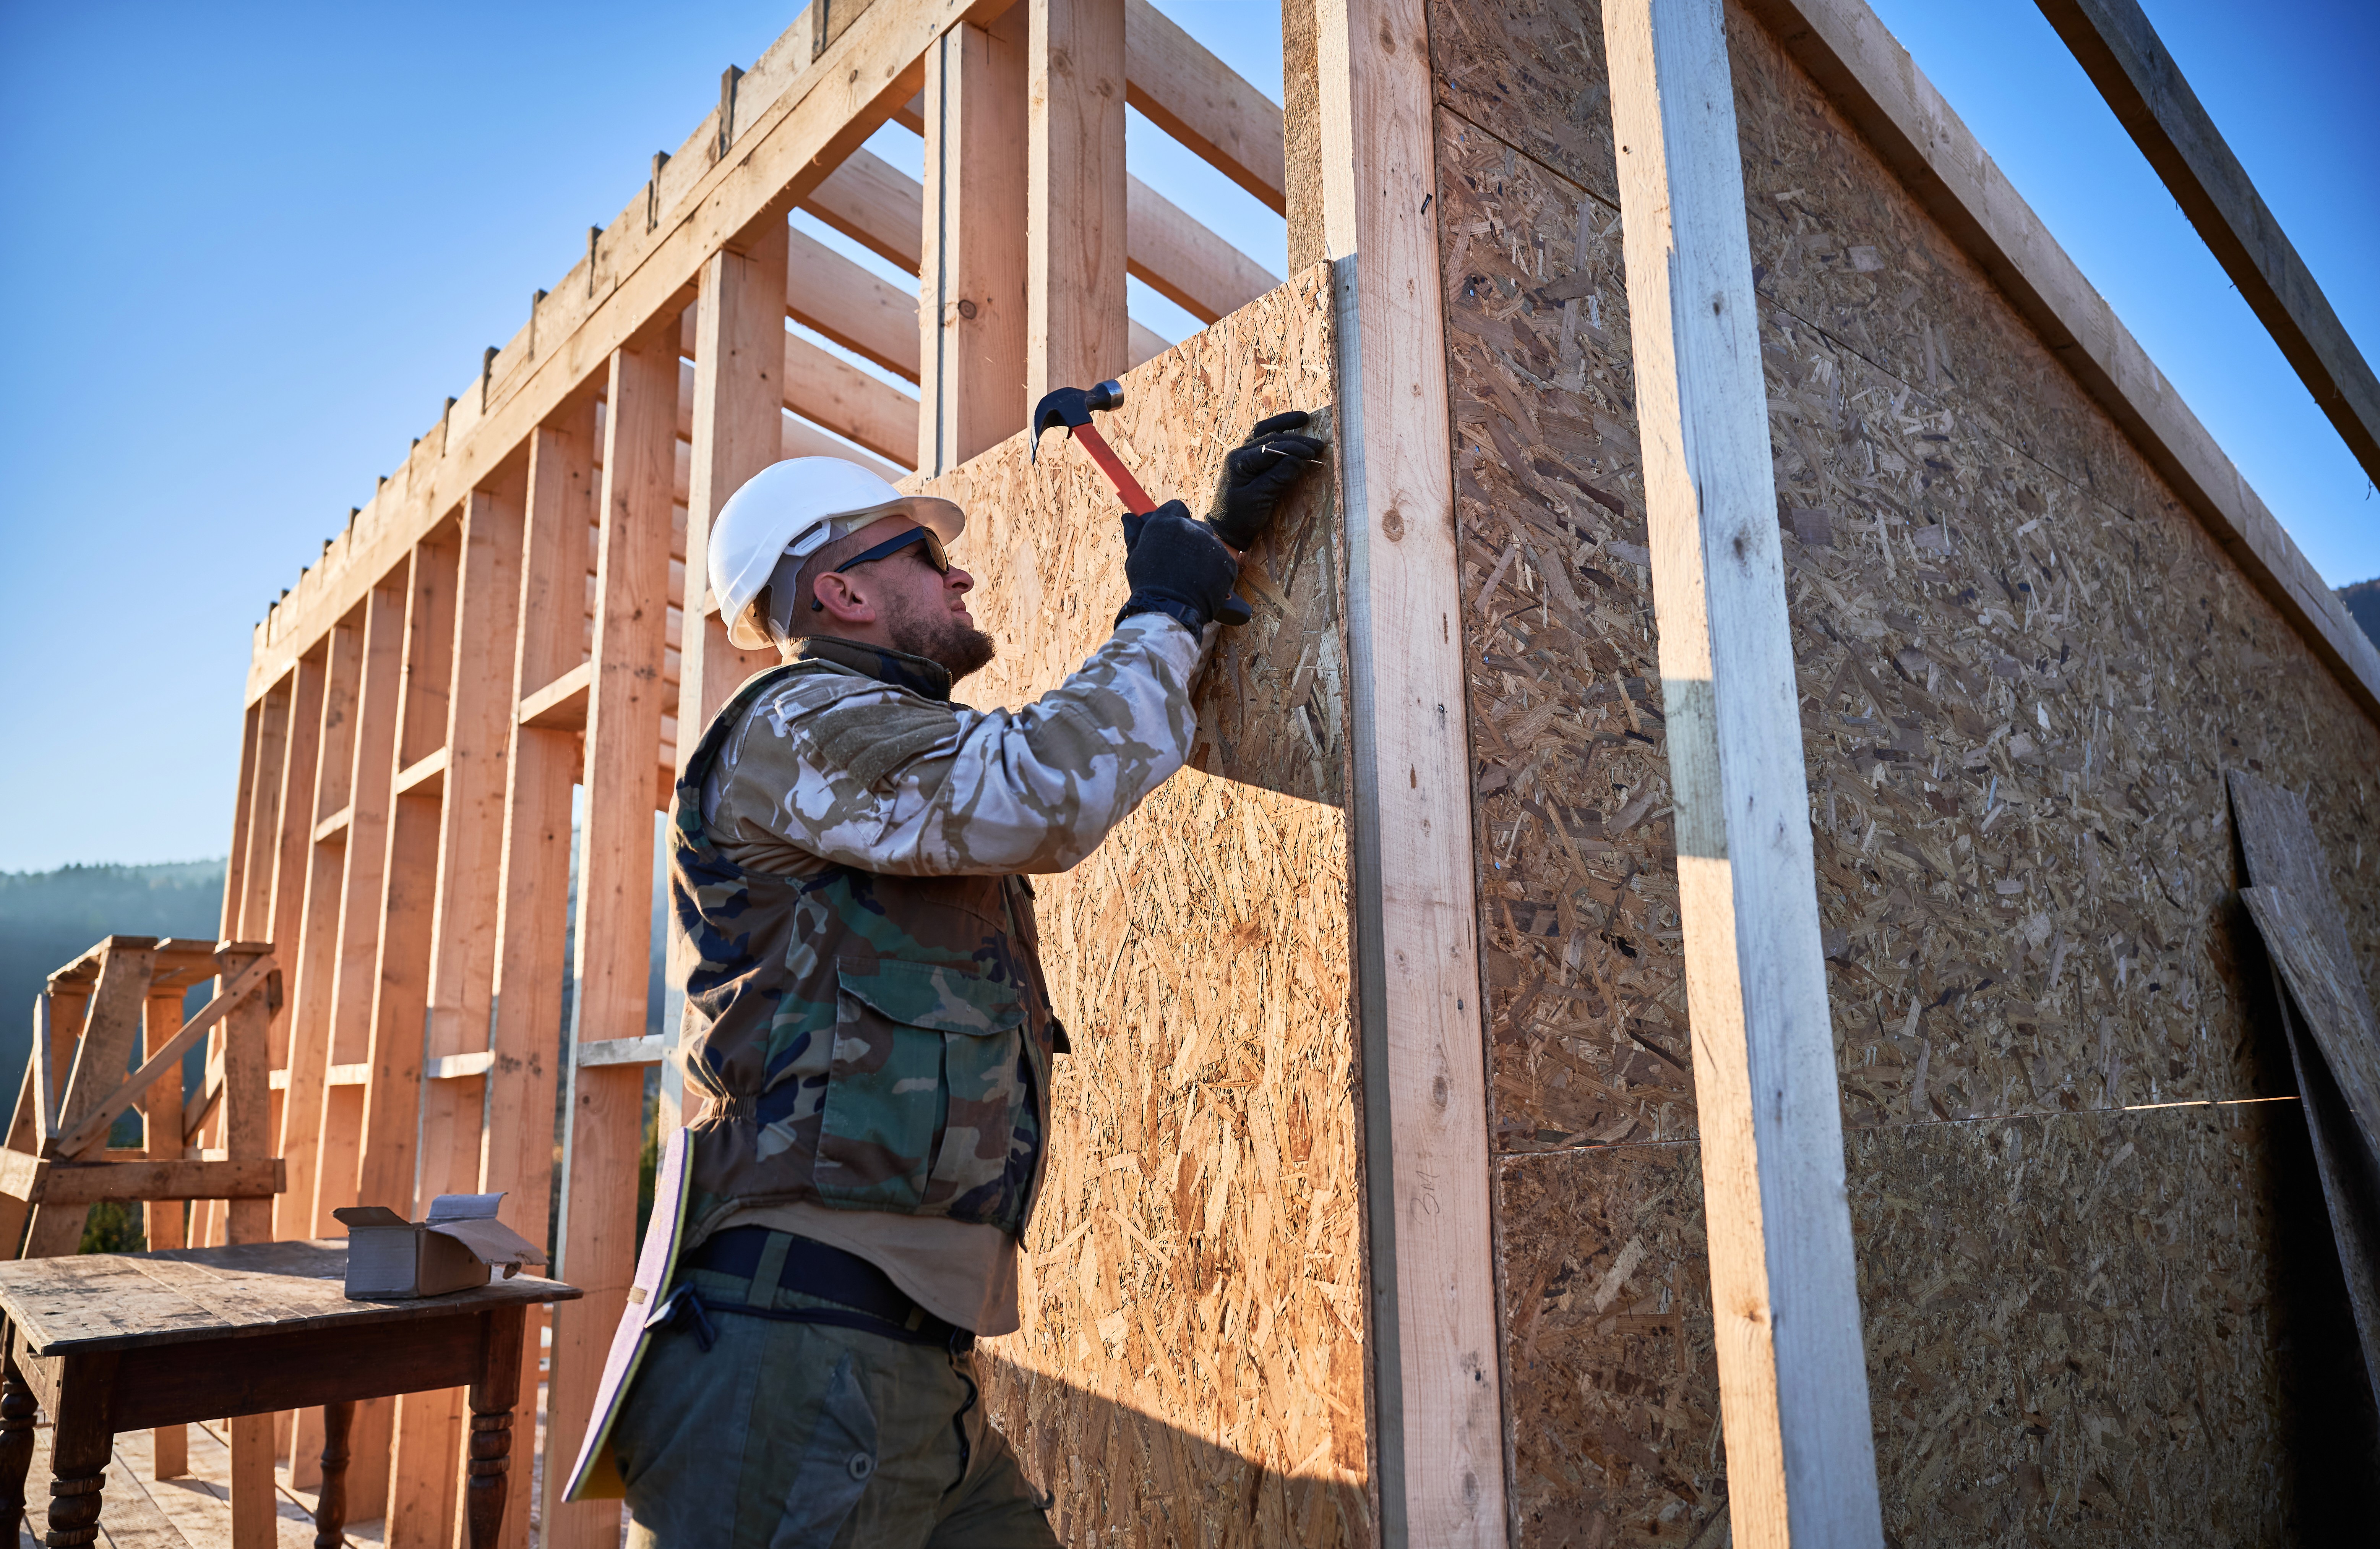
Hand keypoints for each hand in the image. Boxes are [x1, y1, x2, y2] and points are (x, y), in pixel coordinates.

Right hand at [1118, 500, 1245, 632]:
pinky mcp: (1225, 560)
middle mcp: (1188, 527)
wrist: (1168, 610)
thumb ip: (1135, 535)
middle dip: (1190, 540)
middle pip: (1195, 526)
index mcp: (1164, 523)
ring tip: (1192, 577)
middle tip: (1181, 563)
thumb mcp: (1135, 558)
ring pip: (1210, 544)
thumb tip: (1129, 517)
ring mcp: (1209, 543)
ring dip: (1204, 555)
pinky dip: (1217, 571)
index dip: (1175, 520)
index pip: (1176, 508)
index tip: (1173, 534)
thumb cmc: (1147, 586)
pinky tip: (1204, 585)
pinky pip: (1222, 561)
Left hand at [1207, 410, 1328, 549]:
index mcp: (1239, 461)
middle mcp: (1239, 453)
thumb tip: (1300, 458)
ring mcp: (1241, 456)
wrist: (1225, 531)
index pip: (1271, 447)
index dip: (1295, 447)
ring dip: (1284, 425)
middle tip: (1318, 443)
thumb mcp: (1260, 499)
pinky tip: (1289, 431)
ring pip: (1263, 432)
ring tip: (1304, 418)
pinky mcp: (1246, 462)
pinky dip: (1277, 434)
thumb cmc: (1240, 517)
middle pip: (1269, 436)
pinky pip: (1262, 441)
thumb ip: (1279, 477)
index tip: (1315, 451)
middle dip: (1296, 438)